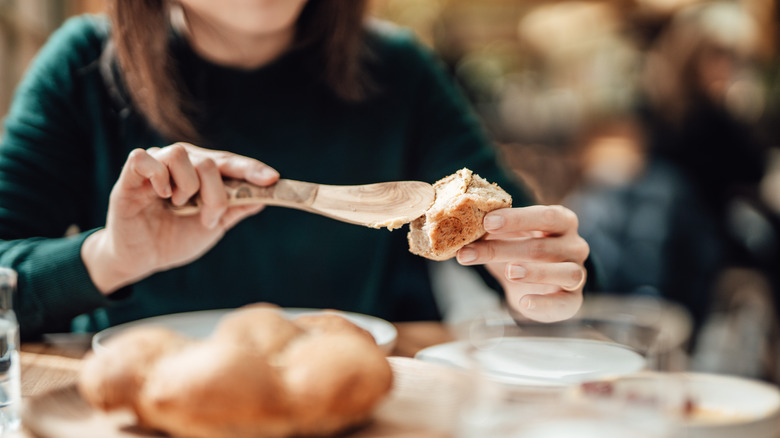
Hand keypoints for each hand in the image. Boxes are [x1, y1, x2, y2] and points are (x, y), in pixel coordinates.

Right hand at [82, 142, 279, 293]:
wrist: (142, 260)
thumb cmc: (174, 239)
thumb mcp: (212, 226)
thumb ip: (234, 209)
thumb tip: (264, 198)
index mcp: (201, 172)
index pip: (230, 162)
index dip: (251, 169)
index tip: (272, 179)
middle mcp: (180, 163)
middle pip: (209, 161)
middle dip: (216, 195)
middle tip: (208, 218)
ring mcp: (155, 166)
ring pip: (180, 154)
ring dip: (187, 187)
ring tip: (179, 206)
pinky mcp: (129, 176)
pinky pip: (144, 158)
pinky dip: (158, 176)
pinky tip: (162, 195)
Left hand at [456, 205, 589, 321]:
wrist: (539, 285)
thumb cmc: (522, 250)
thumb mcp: (508, 236)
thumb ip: (492, 230)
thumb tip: (461, 226)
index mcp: (562, 221)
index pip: (545, 216)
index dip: (516, 218)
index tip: (486, 222)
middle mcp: (575, 245)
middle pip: (543, 246)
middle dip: (503, 249)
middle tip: (470, 251)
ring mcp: (578, 273)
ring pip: (563, 272)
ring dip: (534, 272)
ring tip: (509, 272)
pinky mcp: (573, 300)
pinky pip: (564, 302)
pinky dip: (544, 303)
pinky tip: (524, 302)